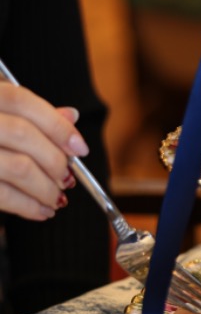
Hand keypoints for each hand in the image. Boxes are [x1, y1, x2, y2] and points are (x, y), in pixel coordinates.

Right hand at [0, 83, 89, 220]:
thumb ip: (28, 114)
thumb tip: (71, 116)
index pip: (23, 102)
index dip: (57, 126)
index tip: (80, 148)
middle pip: (24, 135)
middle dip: (55, 161)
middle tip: (67, 178)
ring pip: (18, 167)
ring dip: (46, 188)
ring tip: (57, 198)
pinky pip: (1, 194)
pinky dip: (28, 206)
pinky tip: (41, 210)